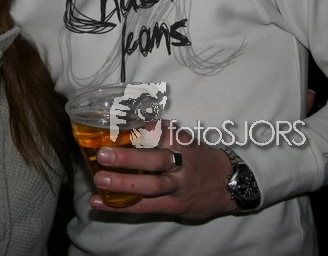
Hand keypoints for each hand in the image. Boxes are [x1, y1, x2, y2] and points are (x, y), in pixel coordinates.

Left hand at [90, 120, 236, 218]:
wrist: (228, 185)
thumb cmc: (198, 158)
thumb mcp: (185, 140)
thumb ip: (160, 133)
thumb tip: (124, 121)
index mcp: (183, 143)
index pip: (164, 133)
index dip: (144, 130)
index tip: (119, 124)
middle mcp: (182, 164)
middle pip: (157, 160)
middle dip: (129, 158)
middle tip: (103, 153)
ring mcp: (178, 187)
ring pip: (152, 186)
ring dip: (124, 183)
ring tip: (100, 179)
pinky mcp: (173, 206)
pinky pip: (145, 207)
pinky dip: (120, 206)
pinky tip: (99, 202)